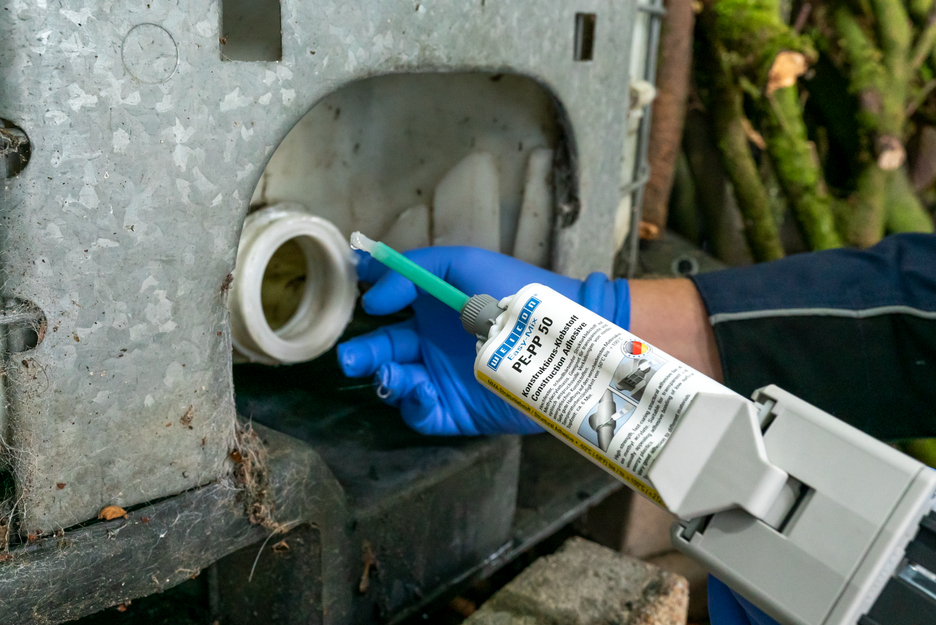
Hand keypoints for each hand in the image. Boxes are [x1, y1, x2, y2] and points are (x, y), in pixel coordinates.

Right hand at [338, 246, 628, 435]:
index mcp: (431, 309)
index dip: (365, 313)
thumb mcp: (463, 263)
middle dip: (363, 355)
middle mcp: (431, 344)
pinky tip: (420, 390)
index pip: (386, 312)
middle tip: (350, 359)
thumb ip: (413, 270)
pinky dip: (413, 405)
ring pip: (397, 384)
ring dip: (386, 379)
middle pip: (383, 352)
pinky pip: (422, 414)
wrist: (560, 337)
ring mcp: (443, 379)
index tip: (352, 310)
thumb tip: (371, 299)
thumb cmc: (514, 291)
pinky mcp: (457, 412)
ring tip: (391, 373)